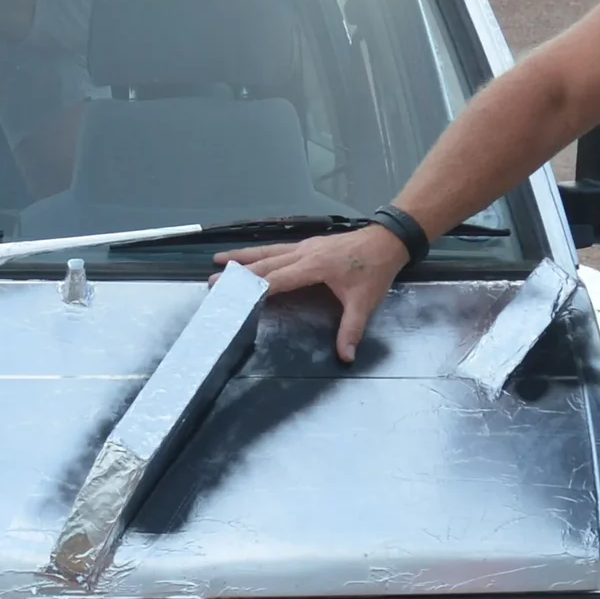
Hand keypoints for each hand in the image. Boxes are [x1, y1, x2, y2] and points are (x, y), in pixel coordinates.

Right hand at [222, 223, 410, 362]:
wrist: (387, 241)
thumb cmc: (374, 271)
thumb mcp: (365, 302)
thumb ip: (352, 330)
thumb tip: (345, 357)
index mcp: (314, 266)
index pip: (278, 279)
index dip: (255, 288)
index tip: (234, 297)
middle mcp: (303, 254)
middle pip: (264, 264)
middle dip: (238, 274)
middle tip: (212, 282)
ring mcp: (303, 247)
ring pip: (266, 252)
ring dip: (241, 258)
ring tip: (217, 261)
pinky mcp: (306, 245)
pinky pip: (275, 248)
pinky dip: (257, 252)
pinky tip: (246, 256)